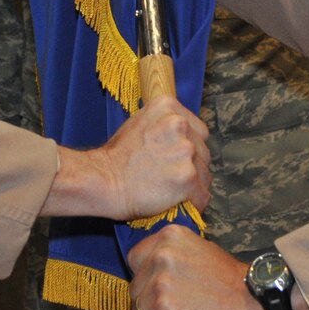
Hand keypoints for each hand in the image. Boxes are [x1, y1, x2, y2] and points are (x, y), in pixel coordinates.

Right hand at [40, 94, 209, 219]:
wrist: (103, 180)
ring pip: (205, 175)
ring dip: (193, 186)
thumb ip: (165, 125)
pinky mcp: (187, 177)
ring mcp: (185, 150)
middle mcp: (180, 124)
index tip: (174, 160)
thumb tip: (186, 137)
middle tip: (169, 177)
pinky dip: (193, 203)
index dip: (189, 148)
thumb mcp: (140, 124)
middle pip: (203, 152)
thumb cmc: (117, 157)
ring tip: (169, 191)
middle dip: (192, 167)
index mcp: (169, 106)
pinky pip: (202, 196)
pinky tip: (176, 203)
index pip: (198, 131)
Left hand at [126, 226, 272, 309]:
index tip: (163, 288)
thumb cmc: (231, 282)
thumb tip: (153, 272)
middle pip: (135, 289)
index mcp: (169, 237)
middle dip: (149, 302)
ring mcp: (160, 285)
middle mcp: (161, 257)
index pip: (135, 260)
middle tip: (177, 308)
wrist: (256, 302)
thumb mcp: (200, 250)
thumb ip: (175, 255)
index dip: (146, 278)